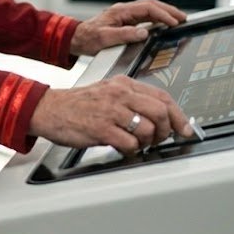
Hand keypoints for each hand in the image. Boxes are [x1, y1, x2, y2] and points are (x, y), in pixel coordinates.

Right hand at [28, 75, 192, 153]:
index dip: (179, 116)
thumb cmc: (77, 104)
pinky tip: (122, 148)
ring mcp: (111, 111)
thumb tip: (158, 116)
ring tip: (136, 144)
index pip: (162, 97)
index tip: (186, 129)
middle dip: (166, 131)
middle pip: (161, 112)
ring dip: (147, 142)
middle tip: (158, 139)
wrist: (48, 108)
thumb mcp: (106, 91)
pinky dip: (131, 150)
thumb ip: (131, 99)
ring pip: (148, 129)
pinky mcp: (102, 128)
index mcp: (124, 84)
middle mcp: (120, 94)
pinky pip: (130, 143)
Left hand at [71, 0, 185, 55]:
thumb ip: (124, 35)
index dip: (162, 14)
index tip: (174, 22)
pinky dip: (157, 18)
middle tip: (184, 18)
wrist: (76, 39)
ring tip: (178, 20)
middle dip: (169, 10)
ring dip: (164, 13)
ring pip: (150, 9)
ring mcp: (125, 15)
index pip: (147, 8)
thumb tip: (143, 33)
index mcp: (120, 11)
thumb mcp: (104, 38)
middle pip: (151, 5)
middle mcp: (124, 11)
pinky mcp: (125, 21)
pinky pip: (145, 16)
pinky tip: (164, 25)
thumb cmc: (87, 38)